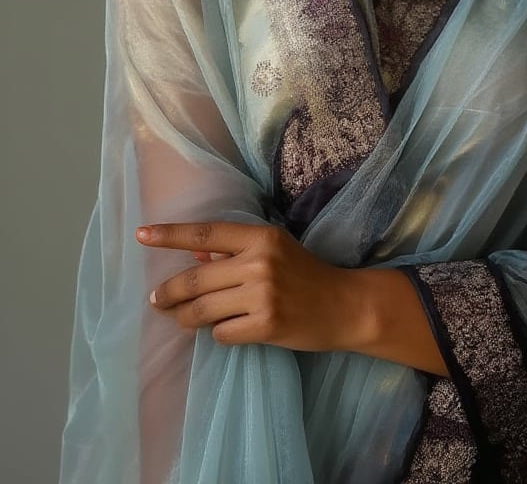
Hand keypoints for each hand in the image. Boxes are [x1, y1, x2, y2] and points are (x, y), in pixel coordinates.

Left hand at [136, 221, 363, 349]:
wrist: (343, 306)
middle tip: (156, 300)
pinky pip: (222, 333)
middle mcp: (259, 262)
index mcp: (260, 237)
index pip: (205, 233)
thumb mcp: (273, 250)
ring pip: (203, 310)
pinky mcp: (266, 325)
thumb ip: (235, 251)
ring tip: (181, 319)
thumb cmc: (305, 274)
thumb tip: (194, 254)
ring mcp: (262, 295)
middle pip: (196, 278)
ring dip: (185, 317)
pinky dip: (218, 333)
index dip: (170, 235)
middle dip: (169, 292)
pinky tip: (226, 330)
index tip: (142, 235)